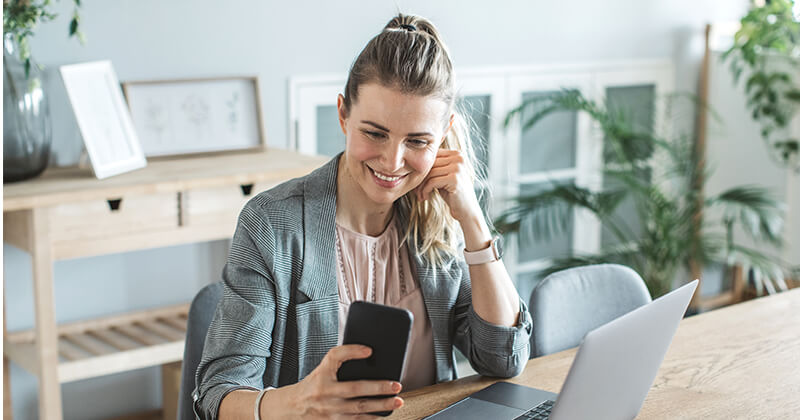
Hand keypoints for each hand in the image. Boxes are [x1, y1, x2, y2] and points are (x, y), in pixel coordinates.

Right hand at [279, 344, 403, 418]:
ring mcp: (332, 414)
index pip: (336, 359)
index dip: (352, 353)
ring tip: (397, 402)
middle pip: (356, 393)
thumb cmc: (313, 384)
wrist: (294, 407)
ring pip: (360, 411)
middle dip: (379, 390)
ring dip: (380, 407)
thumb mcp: (322, 367)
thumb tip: (368, 351)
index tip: (369, 351)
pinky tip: (383, 415)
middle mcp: (328, 398)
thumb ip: (341, 356)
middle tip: (396, 386)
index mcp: (323, 379)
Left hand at [416, 149, 481, 222]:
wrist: (466, 210)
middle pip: (430, 164)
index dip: (422, 168)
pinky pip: (432, 182)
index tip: (417, 181)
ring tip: (420, 195)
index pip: (432, 155)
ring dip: (421, 186)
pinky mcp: (454, 179)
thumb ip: (434, 165)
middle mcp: (459, 158)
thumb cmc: (452, 193)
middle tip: (416, 190)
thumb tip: (413, 162)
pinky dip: (425, 190)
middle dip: (420, 178)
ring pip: (430, 173)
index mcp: (457, 154)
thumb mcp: (443, 175)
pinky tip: (426, 197)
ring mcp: (458, 168)